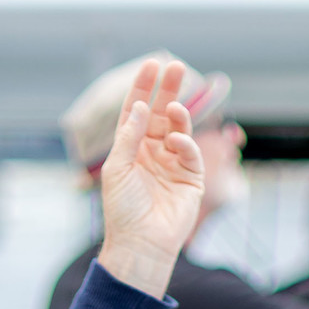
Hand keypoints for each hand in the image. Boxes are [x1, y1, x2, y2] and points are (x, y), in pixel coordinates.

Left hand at [95, 58, 203, 301]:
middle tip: (176, 66)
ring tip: (175, 106)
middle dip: (169, 89)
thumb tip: (141, 106)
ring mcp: (172, 164)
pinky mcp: (190, 179)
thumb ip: (129, 136)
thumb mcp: (118, 169)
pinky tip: (176, 142)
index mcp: (131, 149)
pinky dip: (185, 143)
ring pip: (179, 129)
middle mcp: (152, 153)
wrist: (141, 244)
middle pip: (162, 113)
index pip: (138, 111)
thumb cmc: (123, 210)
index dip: (143, 88)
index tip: (151, 65)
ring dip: (179, 115)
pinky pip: (190, 153)